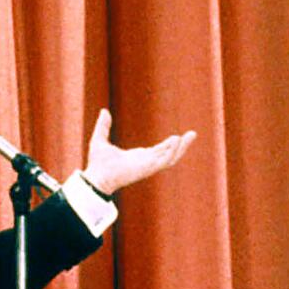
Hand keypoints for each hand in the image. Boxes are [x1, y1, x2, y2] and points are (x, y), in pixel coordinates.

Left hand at [82, 109, 196, 195]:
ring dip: (181, 148)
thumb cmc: (97, 164)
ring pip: (170, 158)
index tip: (178, 137)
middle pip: (169, 154)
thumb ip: (103, 126)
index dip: (169, 145)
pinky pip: (163, 161)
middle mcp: (145, 162)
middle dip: (181, 145)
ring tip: (191, 135)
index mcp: (138, 157)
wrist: (95, 177)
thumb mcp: (100, 139)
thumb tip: (104, 111)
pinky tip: (177, 141)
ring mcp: (147, 166)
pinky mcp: (146, 169)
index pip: (158, 151)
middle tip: (193, 134)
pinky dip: (171, 152)